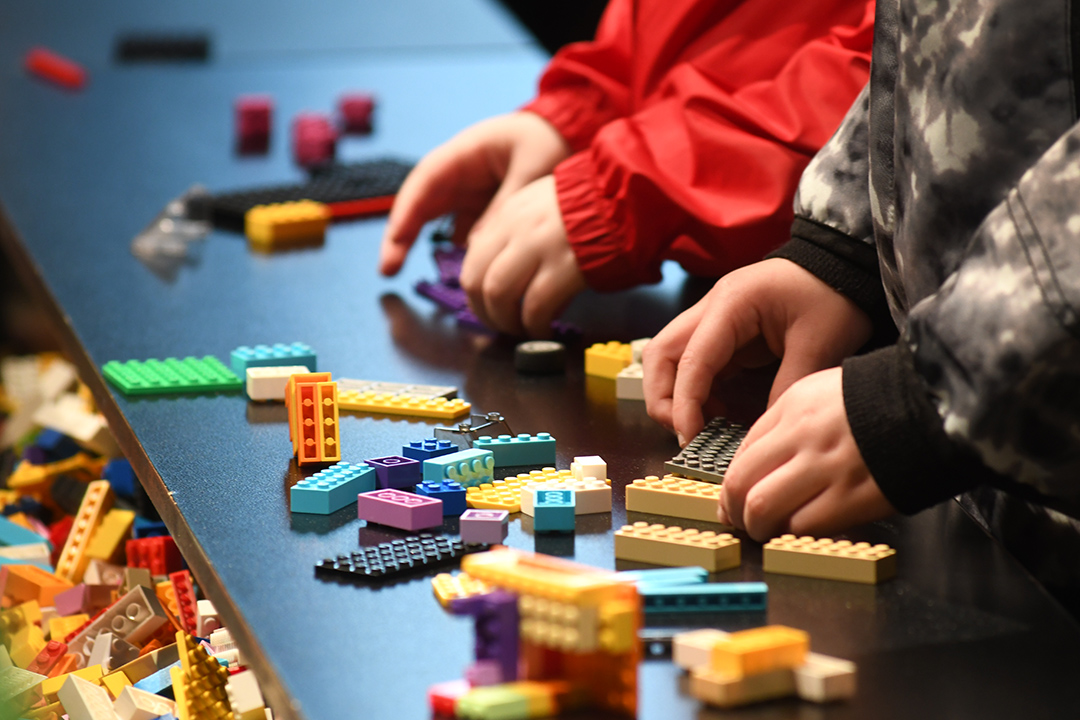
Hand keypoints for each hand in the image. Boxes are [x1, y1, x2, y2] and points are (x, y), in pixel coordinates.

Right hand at [379, 112, 570, 275]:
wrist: (569, 134)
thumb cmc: (548, 141)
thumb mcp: (533, 168)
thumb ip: (507, 204)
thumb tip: (479, 244)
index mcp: (466, 153)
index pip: (426, 181)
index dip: (407, 210)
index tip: (396, 238)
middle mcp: (458, 173)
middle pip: (420, 203)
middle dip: (400, 235)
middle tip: (386, 269)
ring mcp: (467, 191)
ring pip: (435, 220)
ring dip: (419, 245)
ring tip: (400, 272)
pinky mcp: (481, 208)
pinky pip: (462, 232)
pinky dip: (458, 252)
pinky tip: (462, 275)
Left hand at [460, 175, 585, 336]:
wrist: (629, 194)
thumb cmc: (591, 204)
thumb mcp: (542, 204)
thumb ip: (516, 230)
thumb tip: (497, 268)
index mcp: (509, 214)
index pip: (472, 258)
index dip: (475, 291)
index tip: (488, 306)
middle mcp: (517, 229)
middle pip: (476, 280)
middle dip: (483, 312)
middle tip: (500, 325)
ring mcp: (540, 247)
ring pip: (498, 295)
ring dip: (505, 322)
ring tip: (521, 331)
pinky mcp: (566, 268)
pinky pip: (535, 307)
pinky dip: (534, 326)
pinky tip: (543, 330)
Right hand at [643, 258, 872, 444]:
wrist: (843, 265)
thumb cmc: (833, 295)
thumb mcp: (819, 343)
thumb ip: (787, 387)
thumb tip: (761, 430)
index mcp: (730, 304)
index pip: (691, 359)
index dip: (684, 404)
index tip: (689, 438)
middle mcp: (711, 309)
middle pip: (660, 355)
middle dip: (663, 398)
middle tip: (685, 434)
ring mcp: (714, 320)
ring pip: (670, 360)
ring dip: (674, 396)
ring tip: (701, 427)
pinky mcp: (724, 334)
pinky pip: (695, 366)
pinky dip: (696, 392)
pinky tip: (717, 413)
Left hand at [716, 367, 895, 540]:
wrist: (932, 405)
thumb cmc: (878, 400)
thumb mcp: (820, 391)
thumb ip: (787, 423)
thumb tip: (759, 461)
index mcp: (792, 408)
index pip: (741, 453)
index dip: (730, 483)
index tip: (732, 498)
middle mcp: (801, 437)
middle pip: (740, 482)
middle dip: (733, 509)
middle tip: (740, 520)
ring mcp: (825, 468)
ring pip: (762, 507)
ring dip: (756, 526)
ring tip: (763, 531)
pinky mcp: (852, 497)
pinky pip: (803, 525)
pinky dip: (791, 534)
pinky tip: (795, 532)